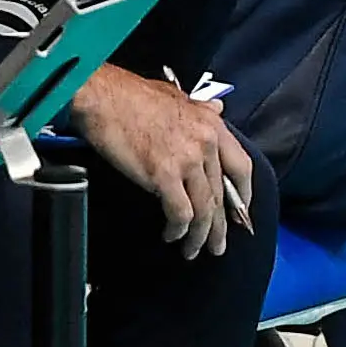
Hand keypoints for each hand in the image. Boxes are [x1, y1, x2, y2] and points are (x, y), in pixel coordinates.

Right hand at [67, 66, 253, 260]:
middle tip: (218, 245)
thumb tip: (217, 109)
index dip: (243, 195)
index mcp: (211, 124)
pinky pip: (180, 212)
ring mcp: (186, 160)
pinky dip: (178, 229)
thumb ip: (200, 107)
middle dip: (220, 226)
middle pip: (221, 195)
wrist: (102, 97)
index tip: (239, 212)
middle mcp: (205, 143)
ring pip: (204, 210)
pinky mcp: (164, 175)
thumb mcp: (175, 96)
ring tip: (193, 250)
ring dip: (200, 236)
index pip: (241, 167)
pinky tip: (171, 236)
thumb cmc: (131, 95)